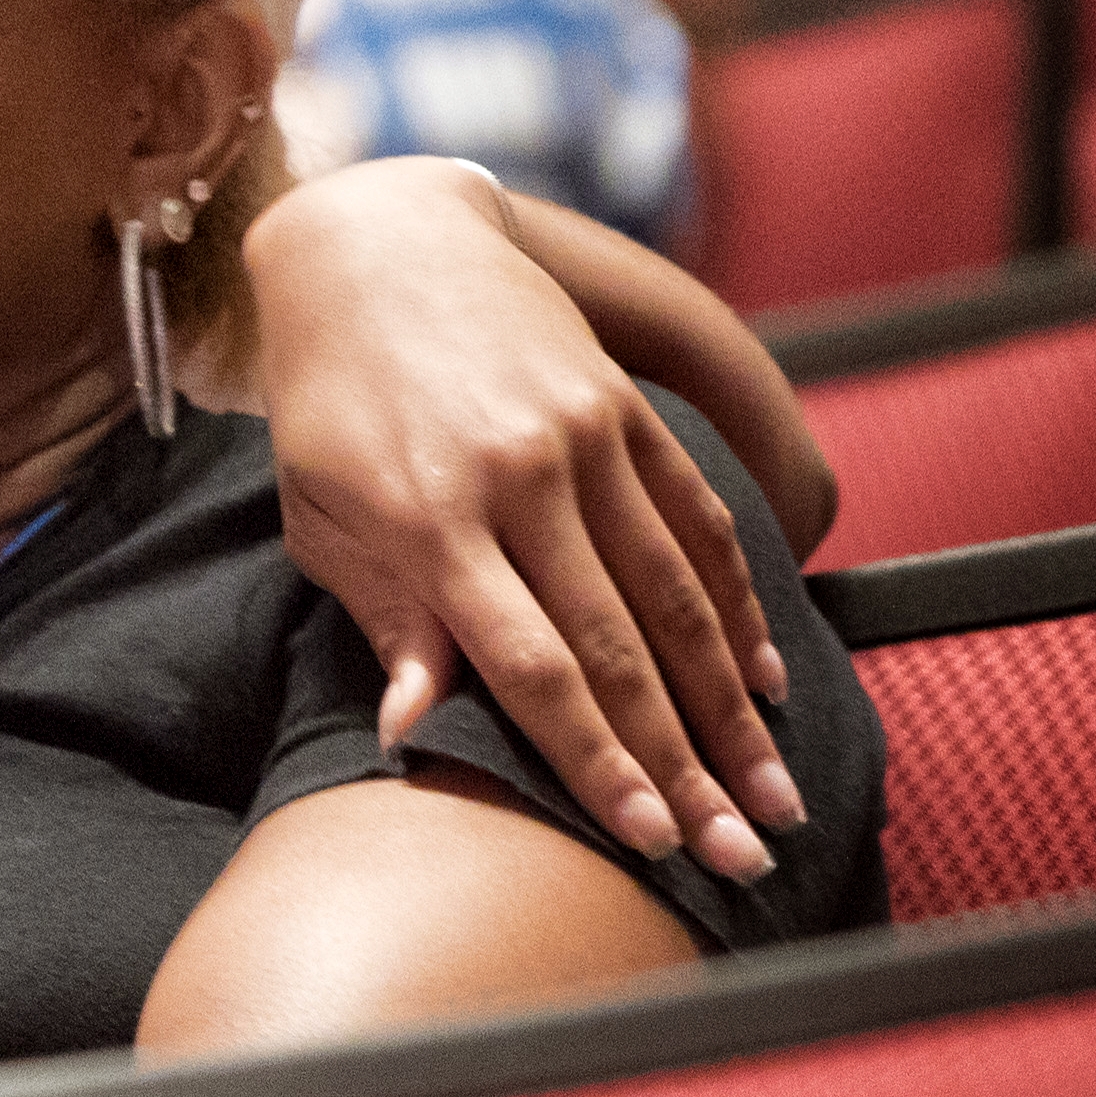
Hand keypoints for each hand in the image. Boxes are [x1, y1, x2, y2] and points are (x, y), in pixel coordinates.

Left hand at [246, 160, 803, 883]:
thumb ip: (383, 619)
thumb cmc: (328, 402)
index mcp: (430, 521)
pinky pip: (698, 519)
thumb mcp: (319, 514)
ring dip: (734, 705)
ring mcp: (583, 438)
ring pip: (679, 593)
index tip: (648, 839)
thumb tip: (410, 734)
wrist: (374, 245)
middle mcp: (519, 481)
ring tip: (776, 792)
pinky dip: (741, 603)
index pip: (531, 669)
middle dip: (688, 763)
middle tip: (743, 851)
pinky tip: (768, 680)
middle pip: (621, 647)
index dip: (595, 761)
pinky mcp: (624, 408)